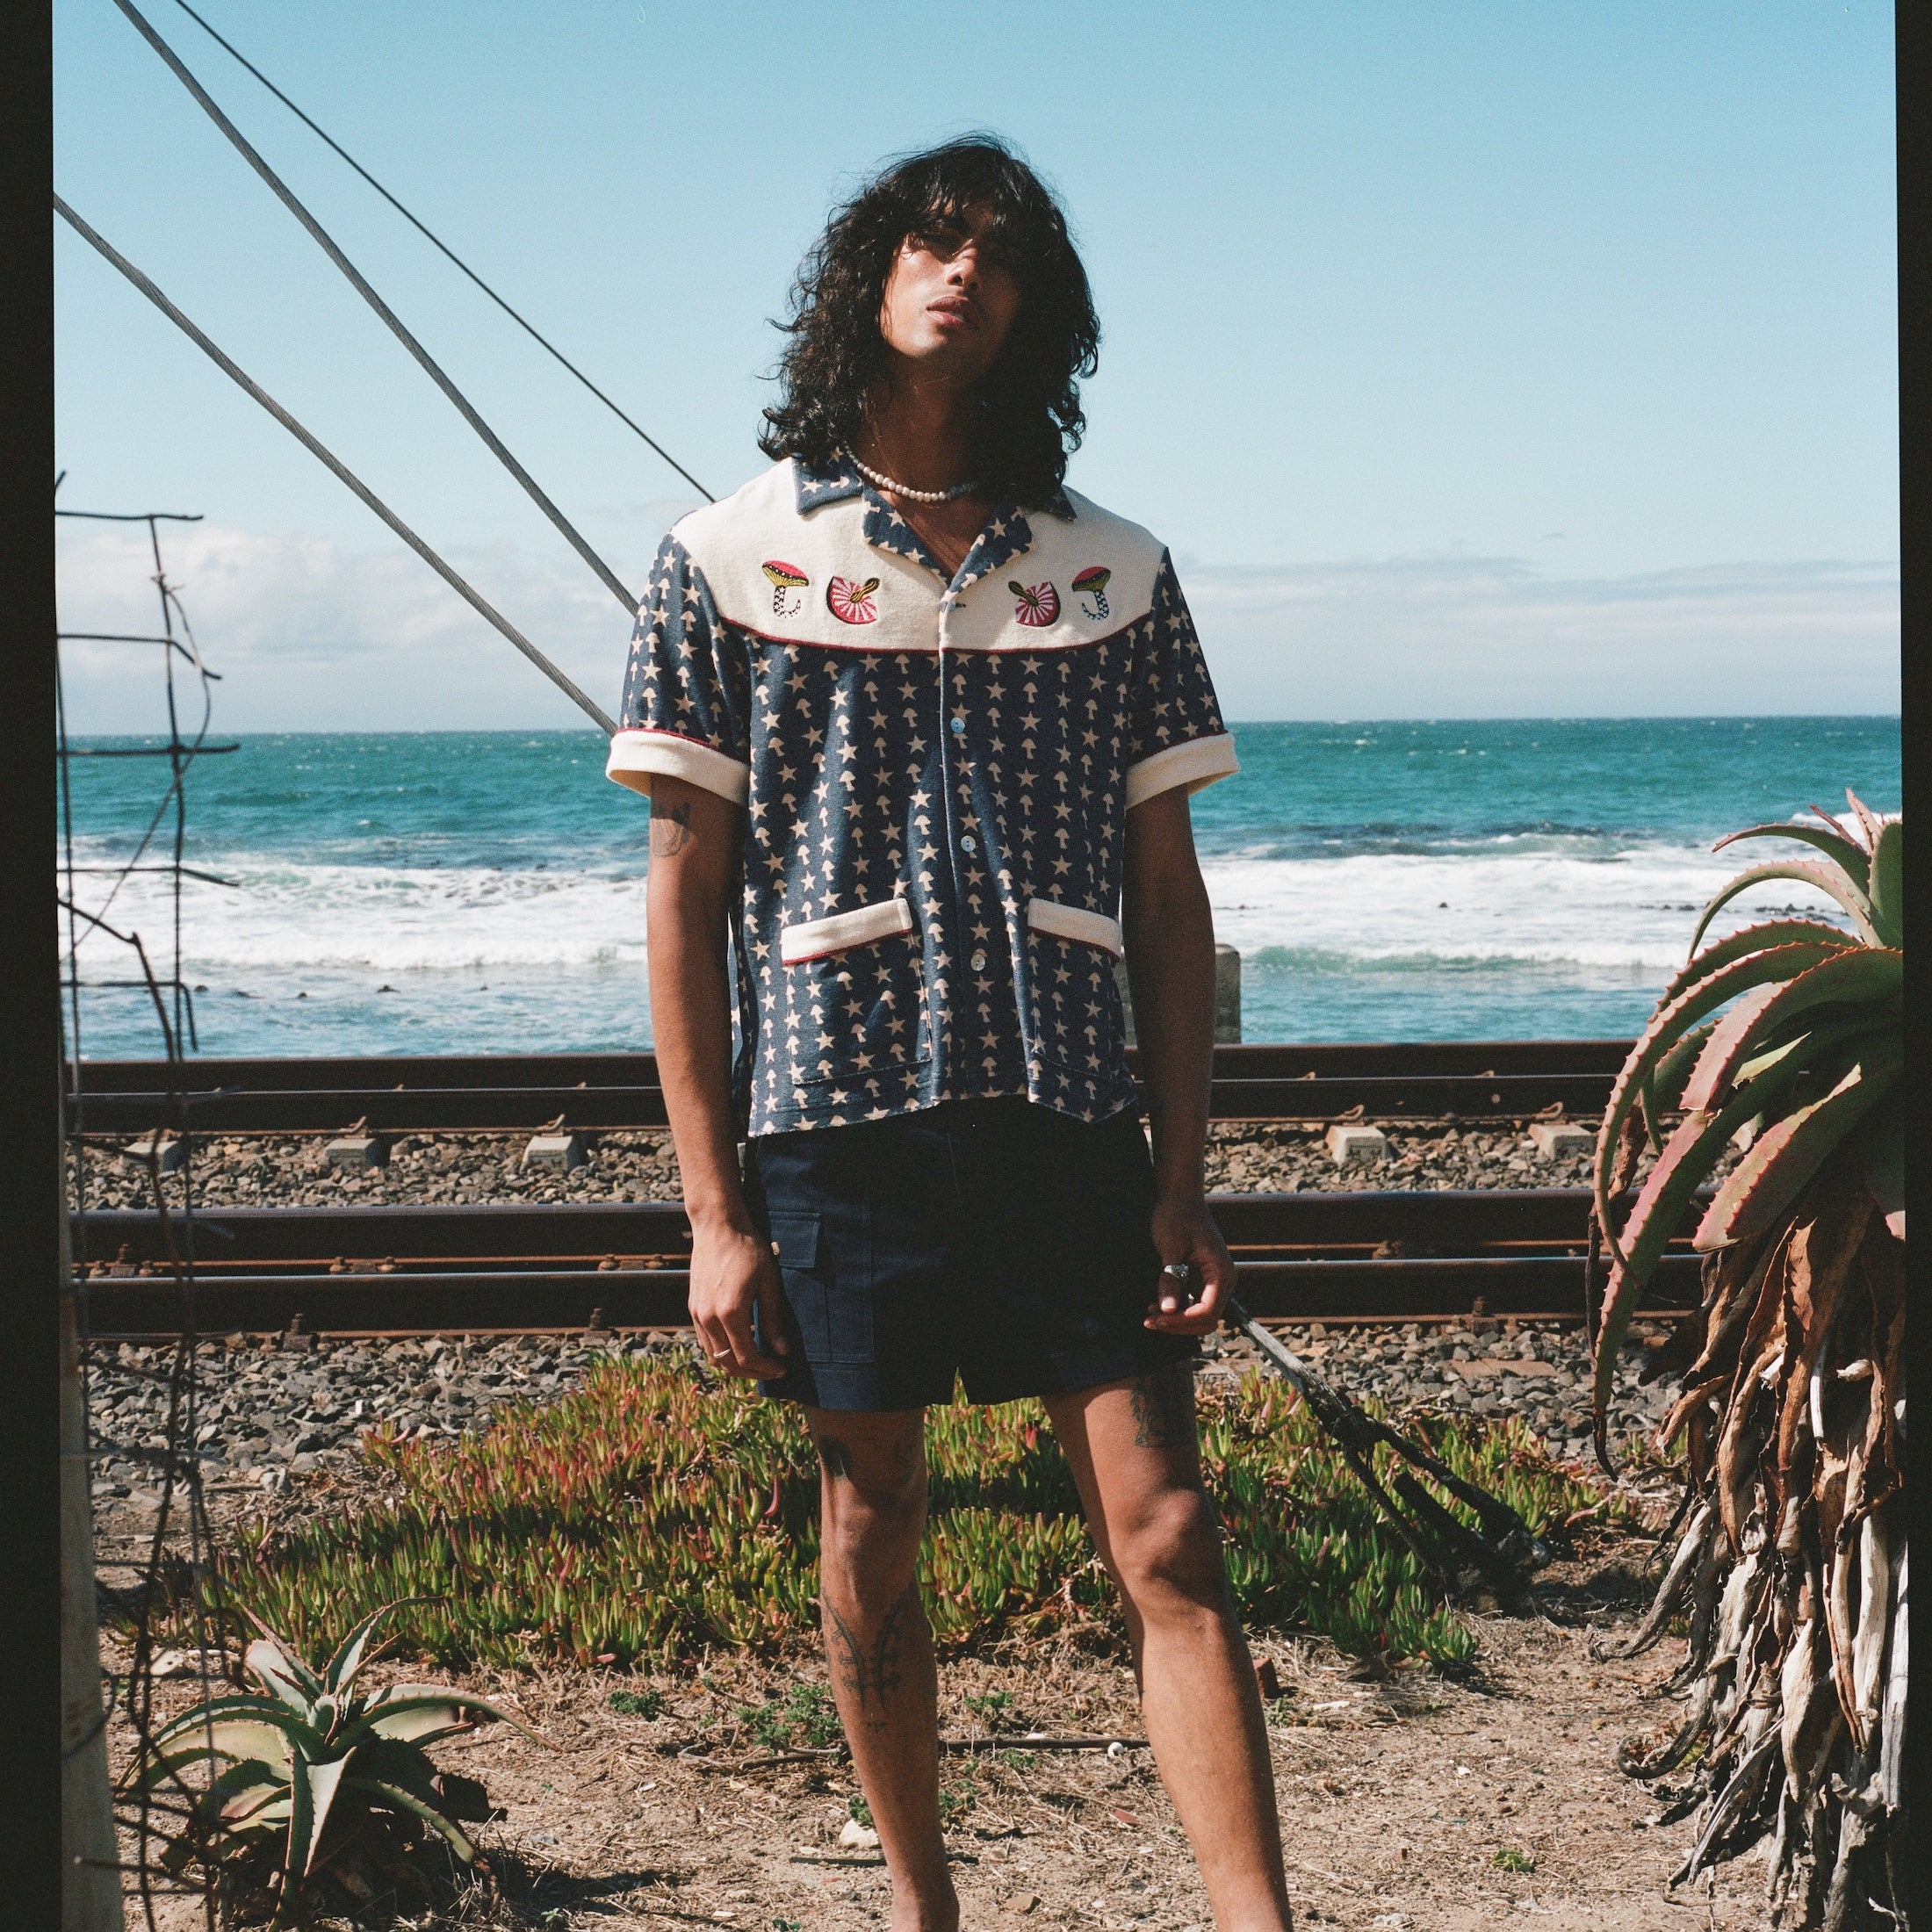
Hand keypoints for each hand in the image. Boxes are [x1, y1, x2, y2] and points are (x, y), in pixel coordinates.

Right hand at [688, 1219, 790, 1378]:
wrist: (718, 1226)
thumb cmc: (748, 1250)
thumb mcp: (769, 1283)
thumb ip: (772, 1320)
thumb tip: (782, 1350)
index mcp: (730, 1312)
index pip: (746, 1357)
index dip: (765, 1368)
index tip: (782, 1368)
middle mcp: (708, 1317)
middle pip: (727, 1363)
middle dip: (751, 1372)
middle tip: (772, 1368)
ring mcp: (696, 1313)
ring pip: (713, 1355)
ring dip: (735, 1363)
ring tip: (757, 1359)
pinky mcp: (692, 1307)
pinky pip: (705, 1340)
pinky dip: (722, 1349)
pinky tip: (740, 1342)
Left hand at [1144, 1193, 1233, 1334]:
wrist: (1181, 1196)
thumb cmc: (1177, 1215)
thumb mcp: (1170, 1246)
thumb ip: (1170, 1278)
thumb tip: (1167, 1310)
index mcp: (1221, 1272)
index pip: (1206, 1311)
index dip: (1182, 1320)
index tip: (1156, 1318)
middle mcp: (1223, 1280)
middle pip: (1206, 1320)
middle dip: (1179, 1324)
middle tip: (1149, 1320)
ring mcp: (1215, 1281)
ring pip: (1200, 1316)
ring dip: (1177, 1320)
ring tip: (1150, 1314)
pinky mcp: (1204, 1280)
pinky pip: (1194, 1304)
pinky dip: (1178, 1310)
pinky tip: (1157, 1306)